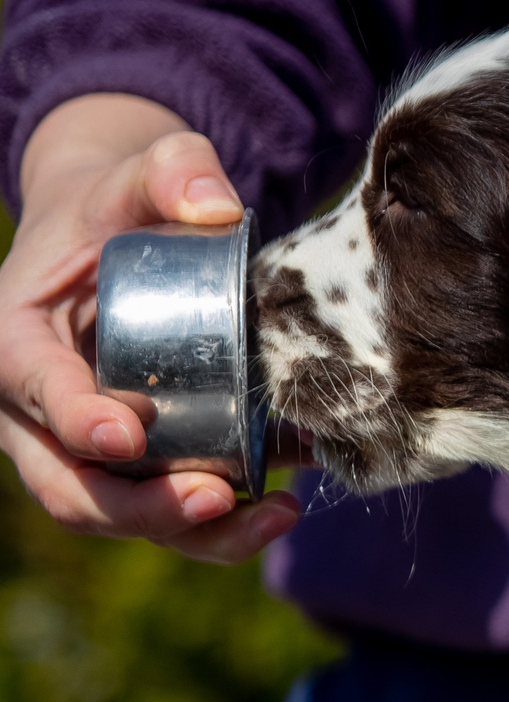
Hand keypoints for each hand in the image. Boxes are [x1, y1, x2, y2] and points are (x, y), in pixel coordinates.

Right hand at [1, 94, 300, 562]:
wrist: (120, 249)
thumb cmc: (118, 212)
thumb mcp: (136, 174)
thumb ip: (173, 168)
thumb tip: (219, 206)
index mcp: (13, 340)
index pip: (34, 389)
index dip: (73, 417)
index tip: (127, 433)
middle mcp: (35, 412)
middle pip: (71, 485)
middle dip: (140, 506)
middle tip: (217, 498)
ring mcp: (84, 450)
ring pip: (121, 516)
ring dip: (194, 532)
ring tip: (273, 514)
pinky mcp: (138, 470)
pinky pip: (171, 512)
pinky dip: (227, 522)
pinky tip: (289, 502)